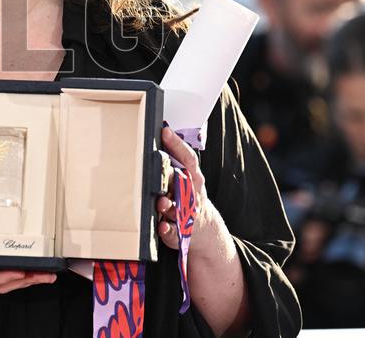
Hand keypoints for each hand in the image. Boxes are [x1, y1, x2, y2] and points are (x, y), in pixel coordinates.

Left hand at [155, 127, 226, 257]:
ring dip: (169, 205)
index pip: (187, 159)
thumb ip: (176, 161)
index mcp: (193, 179)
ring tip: (162, 202)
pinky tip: (162, 226)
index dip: (177, 144)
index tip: (165, 131)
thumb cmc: (188, 197)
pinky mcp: (179, 233)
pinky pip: (173, 232)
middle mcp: (191, 196)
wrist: (203, 229)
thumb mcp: (188, 179)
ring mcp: (187, 215)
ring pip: (178, 209)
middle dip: (172, 176)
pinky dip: (168, 229)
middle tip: (161, 165)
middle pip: (183, 183)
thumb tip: (161, 135)